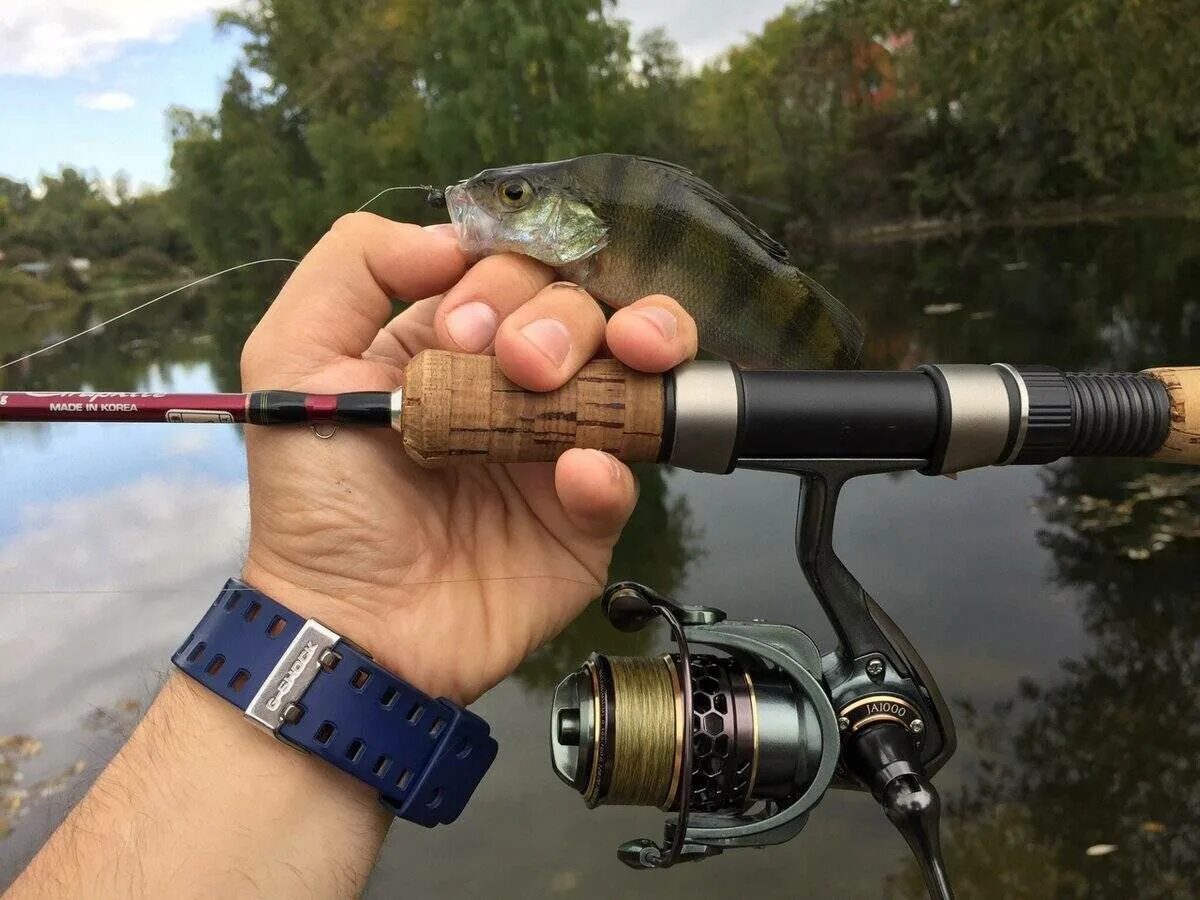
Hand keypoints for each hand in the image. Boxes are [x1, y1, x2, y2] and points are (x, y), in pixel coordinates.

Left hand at [239, 213, 697, 703]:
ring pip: (632, 370)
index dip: (506, 278)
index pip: (514, 272)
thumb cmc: (319, 500)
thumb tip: (452, 238)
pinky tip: (577, 474)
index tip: (463, 327)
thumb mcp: (292, 360)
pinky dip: (612, 464)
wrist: (352, 625)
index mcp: (453, 343)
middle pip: (580, 309)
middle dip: (561, 317)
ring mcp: (555, 448)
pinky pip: (627, 473)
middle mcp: (514, 385)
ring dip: (635, 345)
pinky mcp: (585, 517)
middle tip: (520, 363)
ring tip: (620, 359)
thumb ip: (352, 269)